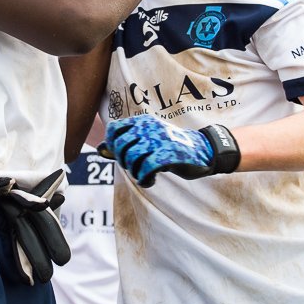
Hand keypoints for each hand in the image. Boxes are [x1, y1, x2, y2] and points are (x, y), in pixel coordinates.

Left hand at [101, 114, 238, 187]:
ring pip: (131, 158)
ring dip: (134, 172)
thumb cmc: (171, 146)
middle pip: (120, 146)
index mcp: (143, 122)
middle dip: (123, 161)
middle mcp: (149, 128)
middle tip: (134, 167)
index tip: (121, 155)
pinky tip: (149, 181)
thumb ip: (125, 144)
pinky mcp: (168, 155)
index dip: (111, 145)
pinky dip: (144, 179)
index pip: (114, 129)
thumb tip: (100, 150)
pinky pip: (146, 169)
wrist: (203, 149)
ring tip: (143, 175)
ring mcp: (159, 141)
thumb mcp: (149, 139)